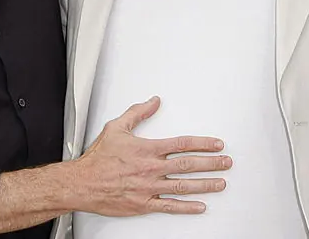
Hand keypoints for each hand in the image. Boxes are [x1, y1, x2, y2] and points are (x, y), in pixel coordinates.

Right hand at [67, 97, 231, 214]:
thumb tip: (154, 101)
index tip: (217, 144)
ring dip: (205, 184)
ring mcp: (148, 188)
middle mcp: (151, 169)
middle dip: (212, 163)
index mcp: (147, 149)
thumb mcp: (116, 127)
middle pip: (188, 165)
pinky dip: (186, 207)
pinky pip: (169, 207)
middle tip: (227, 162)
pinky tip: (200, 206)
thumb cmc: (97, 159)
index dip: (203, 143)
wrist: (81, 184)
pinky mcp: (143, 204)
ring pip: (183, 186)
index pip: (182, 144)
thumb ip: (138, 113)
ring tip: (221, 183)